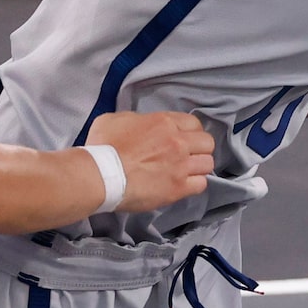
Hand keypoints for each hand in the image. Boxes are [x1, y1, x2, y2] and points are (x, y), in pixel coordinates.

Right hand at [88, 111, 214, 213]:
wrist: (100, 176)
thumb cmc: (102, 147)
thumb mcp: (116, 119)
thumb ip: (136, 119)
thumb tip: (140, 124)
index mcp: (164, 122)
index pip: (194, 123)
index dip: (190, 132)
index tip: (183, 139)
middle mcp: (177, 142)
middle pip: (207, 142)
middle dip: (199, 148)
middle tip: (187, 156)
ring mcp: (180, 166)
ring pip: (207, 164)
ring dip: (198, 167)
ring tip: (186, 172)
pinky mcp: (177, 188)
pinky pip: (200, 185)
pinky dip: (194, 185)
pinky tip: (182, 185)